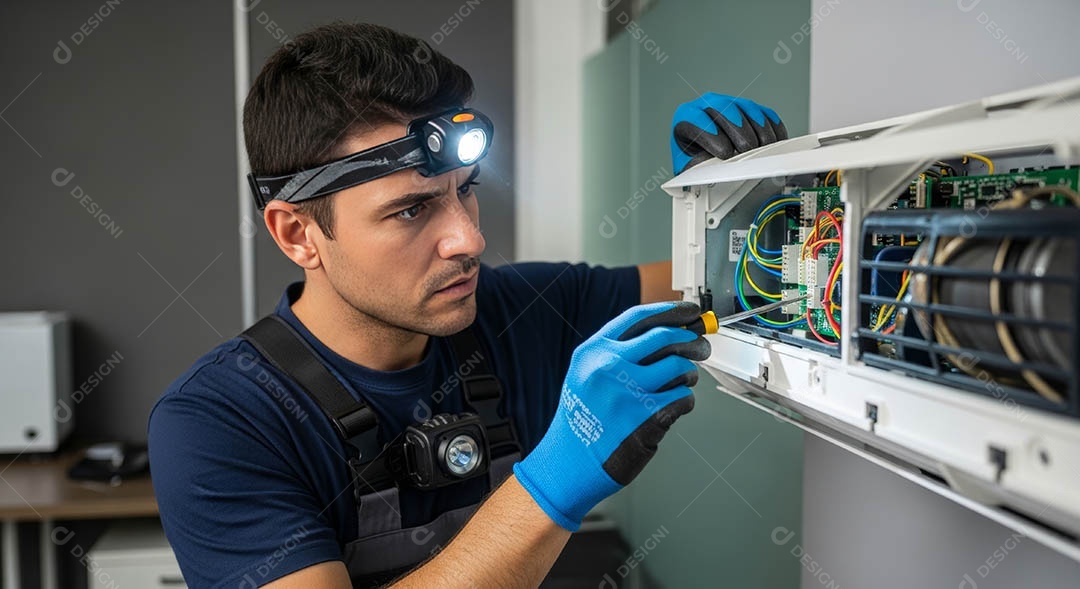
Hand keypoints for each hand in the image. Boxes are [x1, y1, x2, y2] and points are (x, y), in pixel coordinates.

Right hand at [513, 301, 710, 530]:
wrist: (567, 464)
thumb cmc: (580, 421)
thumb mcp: (584, 375)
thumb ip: (617, 354)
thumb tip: (668, 334)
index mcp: (593, 351)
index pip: (639, 317)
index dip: (670, 311)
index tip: (689, 312)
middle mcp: (609, 366)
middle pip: (666, 337)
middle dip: (691, 340)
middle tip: (700, 346)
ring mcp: (628, 392)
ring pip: (681, 368)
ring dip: (689, 374)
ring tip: (683, 382)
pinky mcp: (647, 418)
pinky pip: (683, 399)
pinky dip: (685, 401)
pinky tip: (673, 407)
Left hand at [670, 94, 787, 173]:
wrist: (704, 156)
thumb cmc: (694, 161)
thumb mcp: (690, 167)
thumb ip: (699, 168)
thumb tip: (716, 173)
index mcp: (686, 116)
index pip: (696, 118)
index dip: (711, 135)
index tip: (724, 153)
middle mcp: (708, 105)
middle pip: (725, 108)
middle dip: (738, 130)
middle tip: (746, 149)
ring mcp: (732, 104)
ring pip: (748, 109)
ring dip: (758, 130)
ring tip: (761, 149)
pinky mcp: (752, 110)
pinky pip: (767, 114)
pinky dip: (773, 129)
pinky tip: (773, 145)